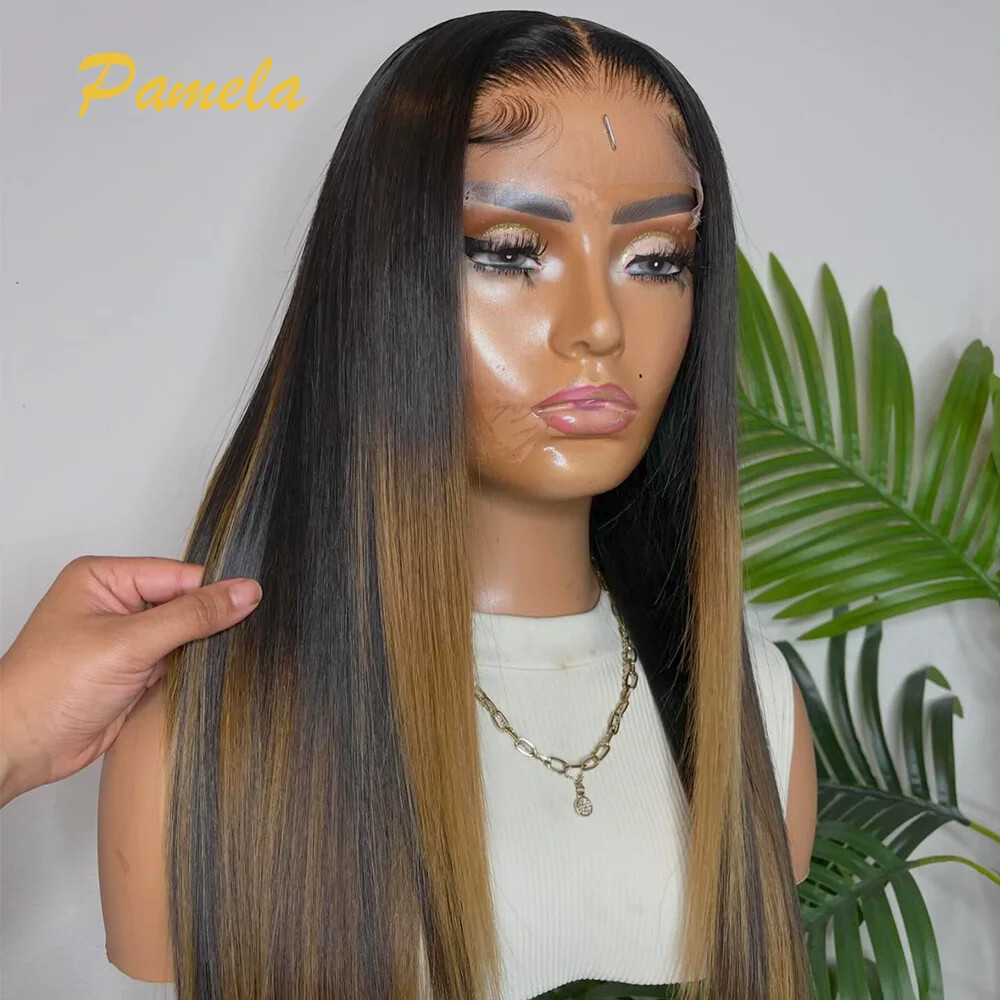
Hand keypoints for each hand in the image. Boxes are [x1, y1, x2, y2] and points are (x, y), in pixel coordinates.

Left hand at [0, 555, 262, 805]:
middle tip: (246, 635)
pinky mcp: (132, 671)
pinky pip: (176, 661)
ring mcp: (124, 639)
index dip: (214, 593)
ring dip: (202, 649)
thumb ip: (192, 616)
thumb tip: (245, 592)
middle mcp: (114, 603)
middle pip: (184, 602)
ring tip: (227, 659)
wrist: (20, 748)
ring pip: (184, 634)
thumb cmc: (48, 689)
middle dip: (210, 622)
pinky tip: (210, 677)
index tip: (253, 607)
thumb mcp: (129, 643)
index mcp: (105, 577)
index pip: (179, 575)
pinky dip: (193, 671)